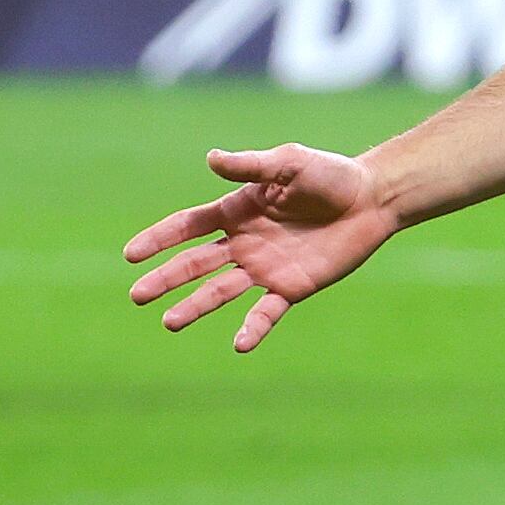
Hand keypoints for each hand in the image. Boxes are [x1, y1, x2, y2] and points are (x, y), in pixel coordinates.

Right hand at [125, 144, 396, 351]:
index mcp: (237, 211)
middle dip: (166, 279)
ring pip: (220, 291)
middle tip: (138, 295)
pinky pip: (266, 312)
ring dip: (195, 306)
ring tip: (169, 322)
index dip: (159, 239)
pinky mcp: (291, 287)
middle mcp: (244, 243)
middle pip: (195, 264)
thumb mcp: (288, 163)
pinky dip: (253, 328)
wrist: (372, 199)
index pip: (188, 227)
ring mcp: (265, 268)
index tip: (131, 254)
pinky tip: (239, 344)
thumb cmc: (330, 175)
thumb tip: (211, 159)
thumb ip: (251, 167)